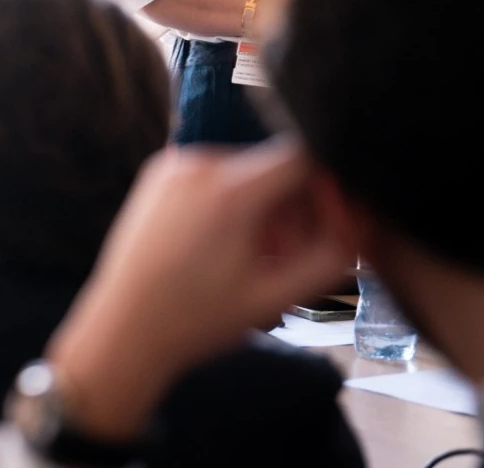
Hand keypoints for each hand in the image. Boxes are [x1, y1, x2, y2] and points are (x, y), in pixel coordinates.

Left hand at [47, 138, 347, 439]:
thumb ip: (331, 254)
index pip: (302, 157)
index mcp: (228, 190)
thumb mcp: (276, 296)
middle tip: (294, 256)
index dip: (328, 189)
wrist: (123, 327)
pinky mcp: (159, 172)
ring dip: (266, 207)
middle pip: (275, 166)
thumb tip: (361, 220)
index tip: (332, 225)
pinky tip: (228, 245)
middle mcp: (198, 163)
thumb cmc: (196, 320)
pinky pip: (214, 175)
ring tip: (259, 257)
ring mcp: (173, 164)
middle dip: (297, 207)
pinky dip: (233, 201)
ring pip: (246, 171)